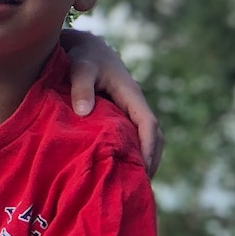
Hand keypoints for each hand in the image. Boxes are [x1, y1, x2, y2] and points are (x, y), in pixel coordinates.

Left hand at [59, 30, 161, 172]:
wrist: (83, 47)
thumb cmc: (83, 57)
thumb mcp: (81, 68)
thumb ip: (81, 87)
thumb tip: (83, 111)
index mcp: (131, 95)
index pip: (148, 125)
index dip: (148, 148)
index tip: (143, 169)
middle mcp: (134, 105)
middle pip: (153, 137)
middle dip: (150, 161)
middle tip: (140, 188)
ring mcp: (129, 112)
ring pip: (145, 139)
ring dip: (144, 160)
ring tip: (133, 186)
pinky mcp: (120, 116)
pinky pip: (132, 138)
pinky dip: (132, 154)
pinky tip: (120, 172)